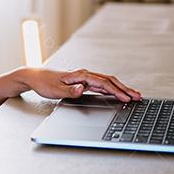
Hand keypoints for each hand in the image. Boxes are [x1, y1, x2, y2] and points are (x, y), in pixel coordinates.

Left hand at [11, 67, 141, 102]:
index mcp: (80, 75)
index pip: (103, 83)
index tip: (127, 98)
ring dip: (120, 88)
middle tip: (138, 96)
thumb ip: (70, 91)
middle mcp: (84, 75)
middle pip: (109, 81)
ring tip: (133, 95)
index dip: (116, 91)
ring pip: (107, 82)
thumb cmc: (44, 83)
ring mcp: (84, 78)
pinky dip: (112, 89)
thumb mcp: (55, 90)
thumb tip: (82, 89)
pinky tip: (117, 94)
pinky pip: (101, 85)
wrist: (35, 77)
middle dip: (124, 89)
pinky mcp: (83, 82)